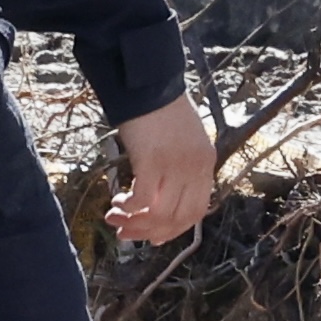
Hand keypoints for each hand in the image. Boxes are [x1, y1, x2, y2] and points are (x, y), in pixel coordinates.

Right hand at [108, 95, 215, 246]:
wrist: (148, 83)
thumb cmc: (160, 109)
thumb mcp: (183, 141)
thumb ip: (181, 169)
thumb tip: (159, 199)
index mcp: (205, 163)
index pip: (197, 211)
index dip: (175, 230)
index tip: (154, 237)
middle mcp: (195, 168)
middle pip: (179, 218)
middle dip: (150, 232)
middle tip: (125, 233)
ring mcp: (175, 165)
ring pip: (160, 214)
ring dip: (135, 223)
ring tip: (115, 218)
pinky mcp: (152, 160)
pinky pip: (142, 199)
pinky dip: (129, 208)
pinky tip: (116, 201)